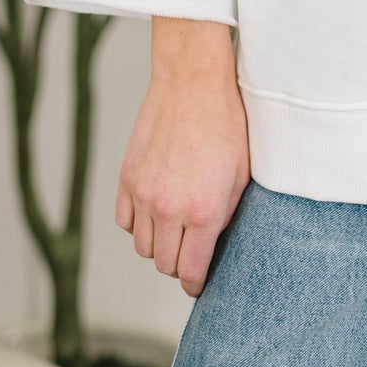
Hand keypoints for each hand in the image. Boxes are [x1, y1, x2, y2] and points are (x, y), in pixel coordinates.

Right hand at [116, 54, 250, 297]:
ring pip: (142, 246)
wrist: (193, 82)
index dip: (195, 284)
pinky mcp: (127, 177)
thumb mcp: (241, 175)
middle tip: (190, 253)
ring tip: (174, 230)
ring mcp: (144, 193)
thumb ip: (226, 216)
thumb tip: (214, 243)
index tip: (198, 283)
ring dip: (158, 245)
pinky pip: (125, 221)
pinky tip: (155, 211)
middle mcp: (169, 208)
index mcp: (203, 211)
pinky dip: (138, 223)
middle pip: (164, 264)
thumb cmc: (225, 123)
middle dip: (179, 264)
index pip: (190, 272)